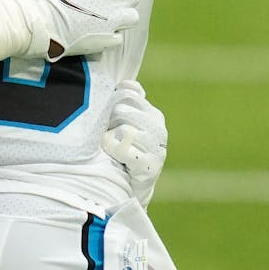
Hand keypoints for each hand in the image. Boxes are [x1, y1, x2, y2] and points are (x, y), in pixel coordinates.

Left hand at [99, 80, 167, 206]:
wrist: (129, 185)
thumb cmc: (122, 149)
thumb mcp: (124, 121)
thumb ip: (126, 99)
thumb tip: (126, 83)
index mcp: (152, 114)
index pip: (127, 93)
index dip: (112, 104)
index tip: (111, 120)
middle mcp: (159, 128)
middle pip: (121, 111)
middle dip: (109, 124)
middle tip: (111, 138)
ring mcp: (157, 147)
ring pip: (124, 129)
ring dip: (110, 140)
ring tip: (114, 150)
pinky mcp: (150, 166)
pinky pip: (124, 149)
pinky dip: (114, 152)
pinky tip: (116, 159)